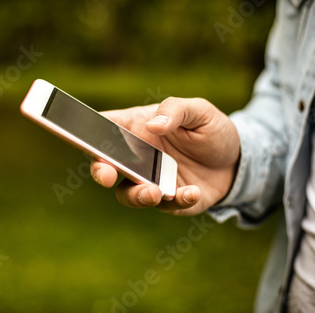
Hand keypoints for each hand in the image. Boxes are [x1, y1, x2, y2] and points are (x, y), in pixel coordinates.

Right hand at [91, 97, 239, 215]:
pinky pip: (164, 205)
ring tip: (155, 192)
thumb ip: (175, 110)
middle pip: (105, 165)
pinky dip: (176, 201)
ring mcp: (150, 180)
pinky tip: (191, 192)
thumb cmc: (211, 130)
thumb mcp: (199, 111)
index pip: (104, 128)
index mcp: (137, 128)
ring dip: (136, 195)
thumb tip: (153, 124)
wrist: (237, 161)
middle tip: (107, 176)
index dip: (85, 132)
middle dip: (101, 172)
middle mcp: (137, 156)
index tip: (77, 136)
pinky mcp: (168, 200)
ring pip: (128, 193)